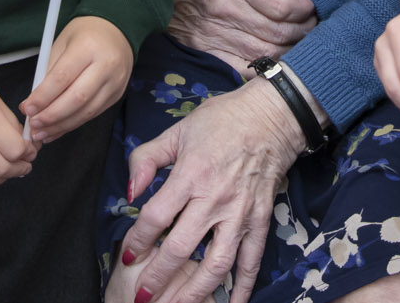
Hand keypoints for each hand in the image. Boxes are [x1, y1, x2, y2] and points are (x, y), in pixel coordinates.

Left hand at [22, 15, 132, 143]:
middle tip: (33, 126)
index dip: (43, 96)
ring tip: (41, 134)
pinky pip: (93, 114)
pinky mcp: (117, 95)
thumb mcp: (62, 43)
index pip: (63, 77)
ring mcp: (115, 82)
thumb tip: (34, 103)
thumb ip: (49, 72)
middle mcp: (106, 65)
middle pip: (77, 98)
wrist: (118, 30)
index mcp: (88, 47)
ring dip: (61, 126)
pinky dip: (73, 124)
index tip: (26, 108)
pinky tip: (57, 129)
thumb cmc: (84, 35)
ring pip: (86, 111)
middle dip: (51, 116)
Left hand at [117, 77, 300, 302]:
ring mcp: (240, 213)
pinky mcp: (260, 220)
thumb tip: (129, 191)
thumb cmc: (222, 120)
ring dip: (195, 291)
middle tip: (142, 296)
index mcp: (190, 175)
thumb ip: (147, 159)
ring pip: (216, 263)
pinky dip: (243, 286)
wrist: (272, 115)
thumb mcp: (177, 130)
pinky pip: (252, 260)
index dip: (137, 241)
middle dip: (157, 277)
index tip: (128, 255)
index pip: (155, 218)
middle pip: (180, 248)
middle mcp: (214, 199)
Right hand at [166, 0, 316, 72]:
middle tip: (312, 26)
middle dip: (303, 31)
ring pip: (264, 52)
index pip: (282, 6)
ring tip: (300, 41)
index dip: (304, 9)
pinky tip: (276, 59)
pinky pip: (242, 68)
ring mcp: (213, 32)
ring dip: (290, 51)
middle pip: (277, 32)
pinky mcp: (203, 49)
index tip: (310, 6)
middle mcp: (224, 9)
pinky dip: (263, 67)